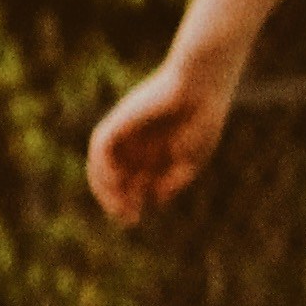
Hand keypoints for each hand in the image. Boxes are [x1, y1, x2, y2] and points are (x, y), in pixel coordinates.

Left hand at [87, 60, 227, 224]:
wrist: (203, 87)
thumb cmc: (203, 120)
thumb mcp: (189, 160)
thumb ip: (172, 181)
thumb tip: (154, 200)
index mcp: (150, 152)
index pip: (129, 181)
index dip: (129, 201)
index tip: (135, 218)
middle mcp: (133, 143)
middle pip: (113, 175)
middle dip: (116, 198)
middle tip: (126, 218)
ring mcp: (125, 131)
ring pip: (101, 162)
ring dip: (106, 186)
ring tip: (118, 206)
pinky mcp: (120, 119)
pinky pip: (101, 145)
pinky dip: (104, 164)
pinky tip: (117, 180)